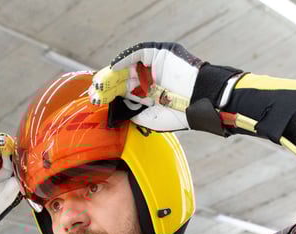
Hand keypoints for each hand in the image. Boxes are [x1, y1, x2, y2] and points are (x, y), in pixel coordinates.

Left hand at [89, 42, 240, 133]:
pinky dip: (125, 58)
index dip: (109, 95)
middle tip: (95, 91)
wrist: (200, 102)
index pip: (123, 92)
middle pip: (122, 78)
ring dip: (113, 73)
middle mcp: (148, 79)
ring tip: (102, 81)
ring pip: (128, 66)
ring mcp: (153, 66)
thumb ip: (132, 113)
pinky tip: (114, 67)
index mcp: (147, 94)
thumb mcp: (150, 118)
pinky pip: (138, 53)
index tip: (96, 100)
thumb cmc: (179, 114)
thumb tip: (113, 110)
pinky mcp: (159, 53)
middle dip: (108, 85)